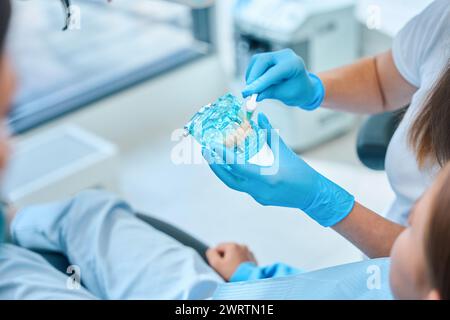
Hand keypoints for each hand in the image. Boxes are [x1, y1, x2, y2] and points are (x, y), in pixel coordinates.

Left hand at [204, 113, 354, 226]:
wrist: (312, 195)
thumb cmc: (301, 172)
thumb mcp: (284, 150)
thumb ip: (269, 134)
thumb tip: (259, 118)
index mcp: (266, 177)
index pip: (238, 166)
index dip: (224, 156)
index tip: (212, 146)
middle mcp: (259, 189)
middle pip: (230, 179)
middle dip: (216, 165)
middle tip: (206, 151)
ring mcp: (258, 196)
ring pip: (234, 183)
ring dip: (223, 171)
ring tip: (214, 158)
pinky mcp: (260, 199)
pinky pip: (243, 185)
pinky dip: (236, 175)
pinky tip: (231, 165)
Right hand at [206, 243, 256, 280]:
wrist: (249, 282)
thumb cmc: (232, 273)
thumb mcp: (217, 264)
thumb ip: (211, 254)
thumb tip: (211, 251)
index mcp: (232, 245)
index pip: (218, 247)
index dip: (216, 257)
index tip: (218, 266)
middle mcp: (241, 246)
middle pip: (227, 251)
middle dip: (225, 259)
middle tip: (225, 270)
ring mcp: (248, 252)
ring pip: (235, 255)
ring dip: (232, 261)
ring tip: (232, 271)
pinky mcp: (253, 259)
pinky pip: (242, 259)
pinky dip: (239, 263)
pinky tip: (239, 271)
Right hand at [242, 49, 323, 109]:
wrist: (304, 87)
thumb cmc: (298, 91)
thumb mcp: (285, 95)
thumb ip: (269, 93)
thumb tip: (253, 95)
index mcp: (293, 64)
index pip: (272, 72)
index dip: (259, 83)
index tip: (248, 92)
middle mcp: (285, 55)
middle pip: (262, 61)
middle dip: (253, 77)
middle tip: (247, 92)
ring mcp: (278, 54)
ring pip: (257, 61)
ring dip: (251, 76)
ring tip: (252, 90)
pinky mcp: (271, 57)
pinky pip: (257, 63)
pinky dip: (253, 74)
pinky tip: (255, 84)